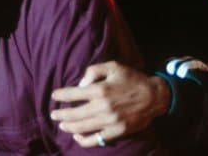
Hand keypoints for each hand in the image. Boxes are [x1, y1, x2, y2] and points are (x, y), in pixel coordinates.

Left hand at [50, 61, 169, 146]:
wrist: (154, 96)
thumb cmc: (132, 79)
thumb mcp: (114, 66)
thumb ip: (94, 71)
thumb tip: (80, 84)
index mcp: (100, 90)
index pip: (73, 94)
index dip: (61, 95)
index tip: (54, 96)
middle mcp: (103, 107)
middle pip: (74, 114)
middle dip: (60, 115)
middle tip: (53, 115)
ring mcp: (109, 121)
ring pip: (82, 128)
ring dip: (69, 127)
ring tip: (61, 125)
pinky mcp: (117, 132)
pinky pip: (96, 139)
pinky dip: (84, 140)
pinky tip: (77, 136)